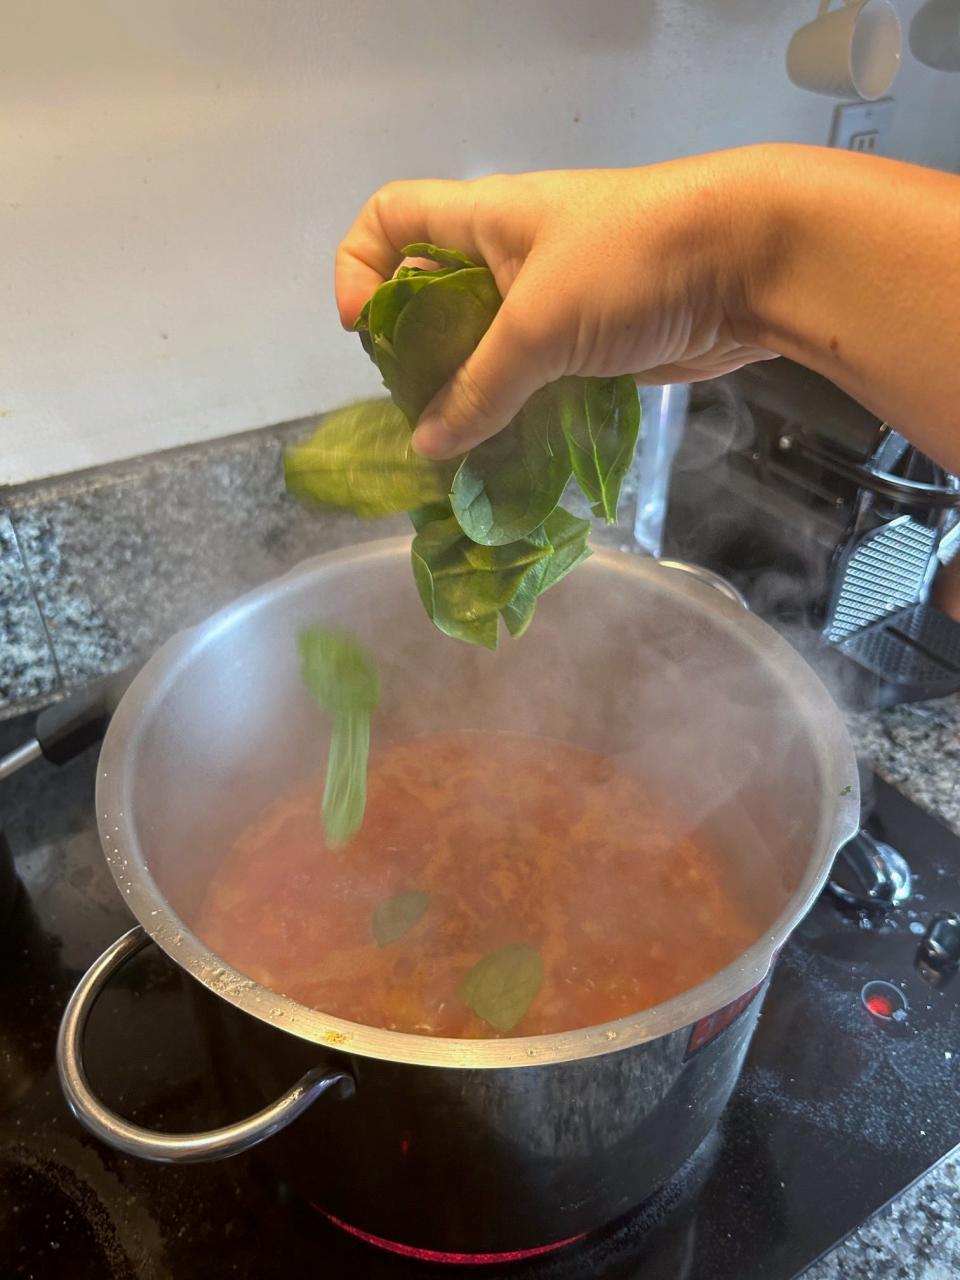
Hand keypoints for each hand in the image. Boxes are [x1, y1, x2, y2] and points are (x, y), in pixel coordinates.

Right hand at [335, 152, 773, 458]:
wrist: (751, 264)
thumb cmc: (632, 264)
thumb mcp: (538, 326)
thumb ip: (478, 389)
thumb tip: (427, 445)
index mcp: (484, 222)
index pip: (391, 219)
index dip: (361, 267)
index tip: (366, 330)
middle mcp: (511, 257)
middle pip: (432, 296)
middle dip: (416, 353)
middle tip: (418, 407)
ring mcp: (554, 303)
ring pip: (487, 348)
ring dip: (470, 397)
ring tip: (460, 447)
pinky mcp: (592, 345)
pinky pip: (534, 381)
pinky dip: (517, 414)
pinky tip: (508, 454)